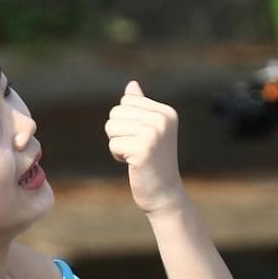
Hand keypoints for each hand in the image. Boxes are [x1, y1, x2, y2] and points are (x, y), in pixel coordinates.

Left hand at [105, 80, 184, 215]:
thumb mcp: (149, 130)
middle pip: (116, 113)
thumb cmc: (153, 162)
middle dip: (119, 133)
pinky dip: (118, 156)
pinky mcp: (143, 149)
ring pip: (111, 127)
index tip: (142, 139)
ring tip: (135, 156)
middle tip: (137, 150)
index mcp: (166, 112)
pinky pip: (113, 144)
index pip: (126, 102)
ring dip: (118, 144)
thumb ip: (141, 107)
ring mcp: (153, 134)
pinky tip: (133, 164)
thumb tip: (132, 84)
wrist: (164, 194)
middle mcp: (162, 120)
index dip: (126, 122)